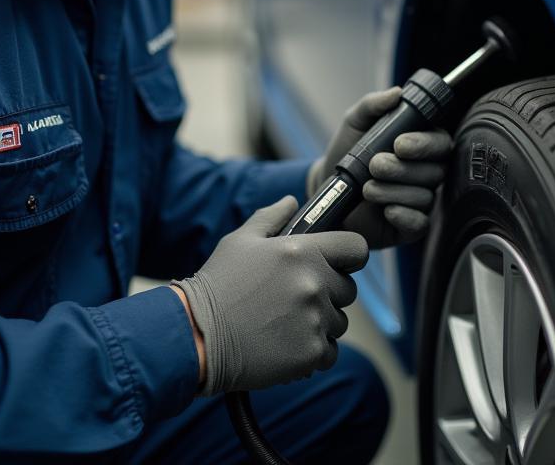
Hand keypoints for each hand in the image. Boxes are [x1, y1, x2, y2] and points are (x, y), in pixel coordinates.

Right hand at [174, 196, 367, 395]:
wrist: (197, 335)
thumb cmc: (218, 284)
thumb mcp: (241, 240)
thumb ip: (271, 217)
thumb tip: (292, 201)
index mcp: (303, 251)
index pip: (357, 249)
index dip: (349, 256)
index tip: (336, 264)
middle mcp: (315, 283)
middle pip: (348, 289)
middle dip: (329, 293)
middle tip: (296, 298)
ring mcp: (315, 320)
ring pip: (338, 322)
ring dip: (320, 323)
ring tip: (286, 322)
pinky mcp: (311, 353)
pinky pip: (329, 352)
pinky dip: (313, 352)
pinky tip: (286, 345)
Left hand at [309, 87, 451, 248]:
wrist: (326, 187)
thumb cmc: (345, 151)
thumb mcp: (355, 121)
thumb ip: (373, 104)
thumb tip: (397, 93)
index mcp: (419, 144)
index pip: (440, 142)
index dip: (424, 144)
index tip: (399, 144)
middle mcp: (425, 171)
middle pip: (435, 171)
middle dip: (403, 169)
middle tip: (375, 165)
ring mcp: (419, 199)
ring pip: (425, 196)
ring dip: (394, 190)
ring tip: (367, 188)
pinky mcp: (409, 226)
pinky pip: (420, 223)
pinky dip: (404, 215)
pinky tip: (386, 209)